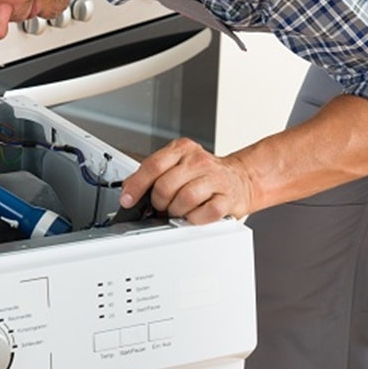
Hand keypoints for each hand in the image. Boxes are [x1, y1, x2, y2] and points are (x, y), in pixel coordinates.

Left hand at [118, 138, 253, 224]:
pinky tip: (194, 215)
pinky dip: (194, 219)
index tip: (128, 200)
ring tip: (178, 210)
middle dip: (158, 202)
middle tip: (162, 205)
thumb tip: (128, 189)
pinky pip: (204, 213)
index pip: (153, 166)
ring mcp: (215, 179)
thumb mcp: (176, 165)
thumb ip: (152, 173)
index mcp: (182, 149)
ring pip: (184, 200)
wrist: (239, 179)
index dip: (136, 186)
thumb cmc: (204, 174)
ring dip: (176, 211)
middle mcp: (198, 161)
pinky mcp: (228, 198)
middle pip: (165, 186)